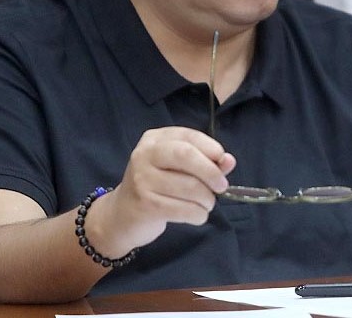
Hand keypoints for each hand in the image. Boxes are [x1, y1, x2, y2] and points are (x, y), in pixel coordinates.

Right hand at [86, 126, 235, 254]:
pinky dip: (197, 214)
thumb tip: (229, 161)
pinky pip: (182, 209)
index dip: (211, 148)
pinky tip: (197, 215)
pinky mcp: (145, 204)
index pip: (188, 136)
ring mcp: (142, 179)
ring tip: (207, 204)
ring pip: (188, 186)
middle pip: (186, 155)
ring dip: (207, 199)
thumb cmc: (157, 186)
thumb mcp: (178, 168)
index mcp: (155, 139)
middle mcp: (145, 154)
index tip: (224, 161)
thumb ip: (205, 161)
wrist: (122, 214)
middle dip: (211, 172)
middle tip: (222, 187)